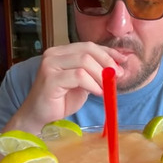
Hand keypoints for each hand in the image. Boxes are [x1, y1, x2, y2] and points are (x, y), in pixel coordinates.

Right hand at [5, 42, 123, 132]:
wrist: (39, 117)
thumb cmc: (60, 100)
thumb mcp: (82, 83)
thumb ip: (94, 73)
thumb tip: (116, 68)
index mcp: (61, 52)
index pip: (89, 46)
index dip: (108, 52)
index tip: (123, 60)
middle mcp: (53, 54)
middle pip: (88, 50)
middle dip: (107, 62)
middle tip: (118, 76)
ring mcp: (50, 65)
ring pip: (84, 61)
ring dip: (100, 75)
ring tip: (106, 88)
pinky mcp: (50, 79)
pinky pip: (79, 76)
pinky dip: (92, 84)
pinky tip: (98, 93)